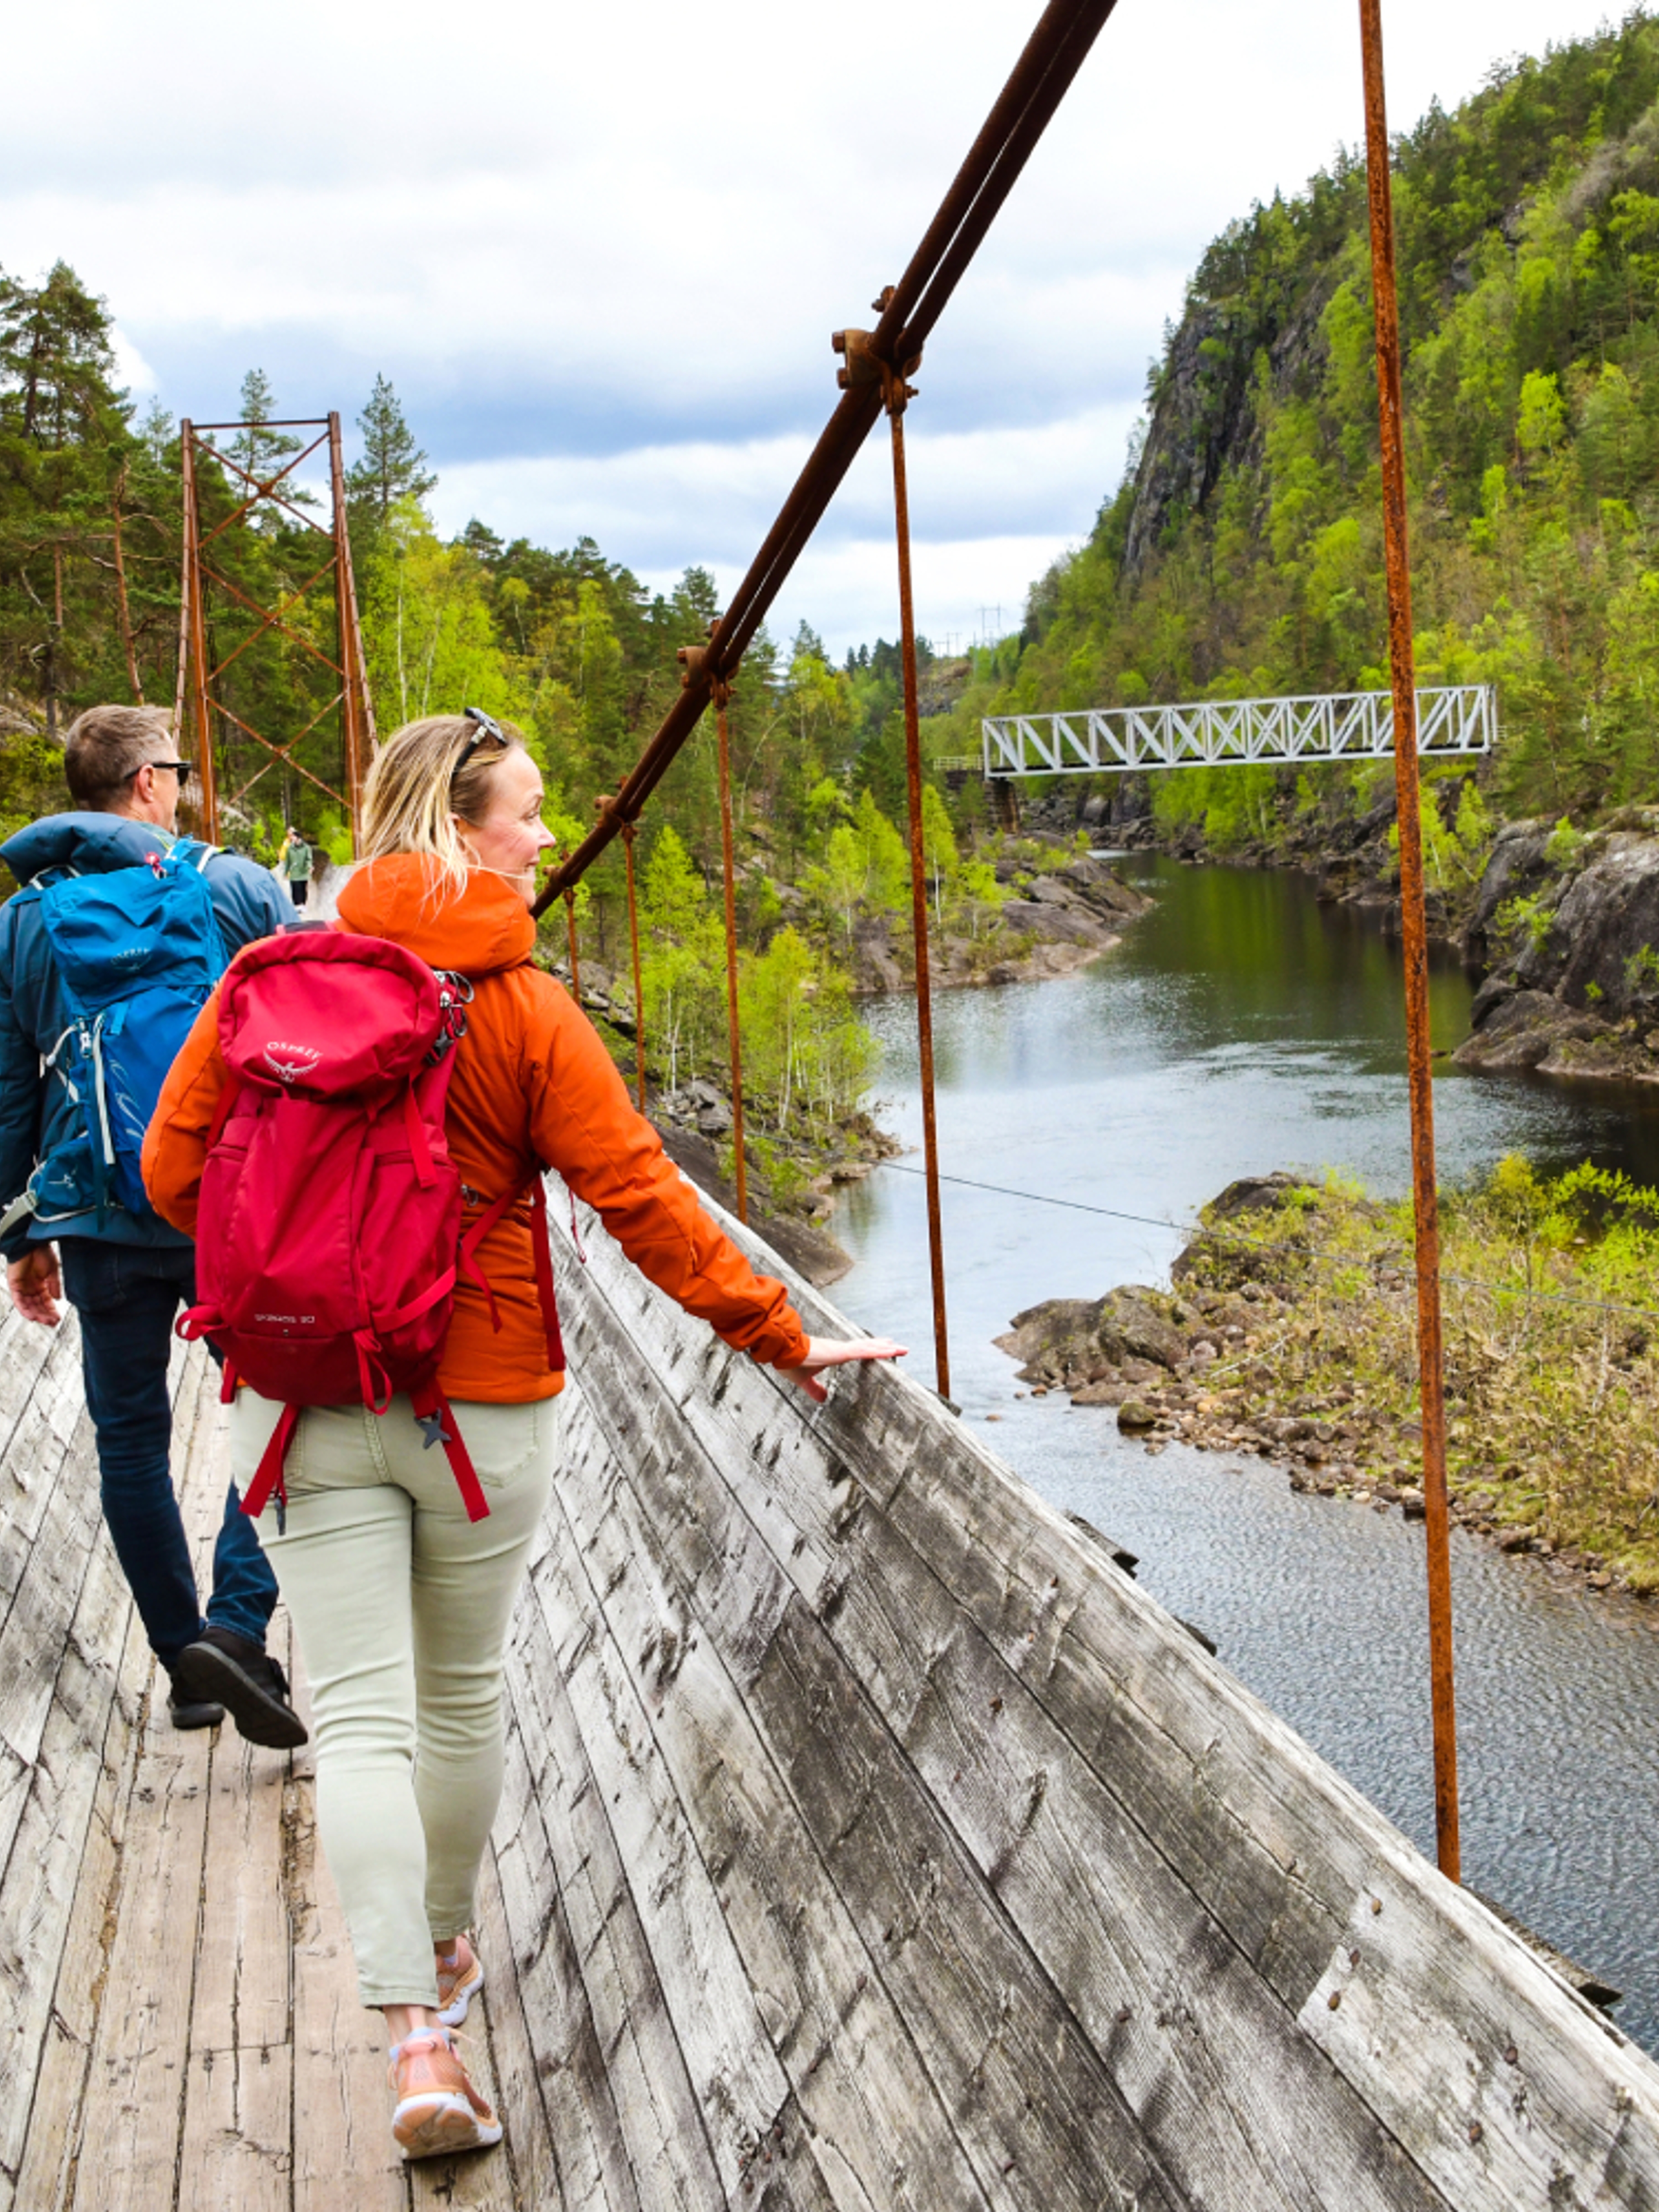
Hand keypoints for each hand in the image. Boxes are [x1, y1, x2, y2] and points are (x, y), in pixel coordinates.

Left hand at [8, 1245, 61, 1327]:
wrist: (31, 1242)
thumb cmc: (42, 1251)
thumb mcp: (53, 1271)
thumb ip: (54, 1285)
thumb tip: (57, 1298)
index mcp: (40, 1283)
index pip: (45, 1301)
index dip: (51, 1310)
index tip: (57, 1318)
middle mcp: (30, 1287)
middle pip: (37, 1306)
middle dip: (45, 1315)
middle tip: (52, 1323)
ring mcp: (22, 1287)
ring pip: (28, 1306)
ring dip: (37, 1314)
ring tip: (45, 1321)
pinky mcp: (14, 1285)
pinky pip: (19, 1301)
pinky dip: (25, 1309)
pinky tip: (32, 1316)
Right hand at [779, 1335, 906, 1402]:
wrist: (782, 1352)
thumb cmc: (791, 1361)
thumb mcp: (805, 1380)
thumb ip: (814, 1389)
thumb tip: (823, 1399)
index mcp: (834, 1354)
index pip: (857, 1350)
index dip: (871, 1349)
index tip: (883, 1348)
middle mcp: (841, 1349)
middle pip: (868, 1346)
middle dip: (884, 1347)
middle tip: (899, 1347)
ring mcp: (842, 1349)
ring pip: (870, 1347)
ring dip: (886, 1348)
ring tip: (902, 1348)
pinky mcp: (841, 1352)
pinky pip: (864, 1351)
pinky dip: (878, 1351)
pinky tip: (890, 1351)